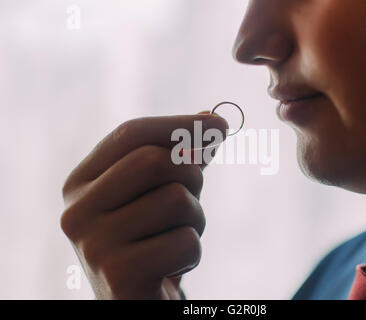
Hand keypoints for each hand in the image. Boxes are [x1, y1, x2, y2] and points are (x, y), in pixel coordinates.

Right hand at [60, 114, 227, 298]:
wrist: (139, 302)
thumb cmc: (152, 241)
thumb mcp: (162, 192)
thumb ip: (182, 156)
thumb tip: (214, 118)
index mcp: (81, 183)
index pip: (130, 134)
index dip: (179, 125)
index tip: (217, 124)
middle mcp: (76, 210)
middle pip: (154, 161)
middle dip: (191, 177)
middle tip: (190, 203)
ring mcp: (93, 244)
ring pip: (176, 200)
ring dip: (195, 219)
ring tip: (176, 237)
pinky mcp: (119, 275)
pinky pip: (186, 241)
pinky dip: (192, 252)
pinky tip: (171, 266)